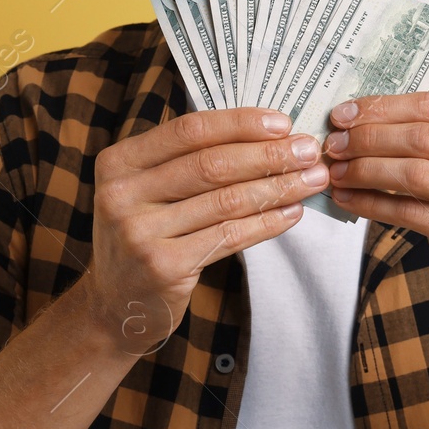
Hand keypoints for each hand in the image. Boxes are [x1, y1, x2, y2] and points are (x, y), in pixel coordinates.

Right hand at [85, 107, 328, 354]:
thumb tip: (266, 134)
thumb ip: (187, 161)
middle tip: (309, 151)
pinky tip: (292, 213)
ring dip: (278, 187)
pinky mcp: (163, 266)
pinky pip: (229, 236)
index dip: (240, 124)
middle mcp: (122, 194)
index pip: (190, 131)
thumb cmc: (145, 237)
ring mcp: (140, 232)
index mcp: (119, 162)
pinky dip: (267, 223)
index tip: (282, 122)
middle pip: (212, 164)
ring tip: (312, 180)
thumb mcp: (147, 191)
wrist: (116, 305)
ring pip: (226, 200)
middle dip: (268, 155)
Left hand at [322, 92, 428, 311]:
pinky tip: (350, 200)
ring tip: (337, 173)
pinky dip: (374, 205)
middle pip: (423, 137)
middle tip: (334, 145)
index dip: (384, 107)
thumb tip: (364, 117)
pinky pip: (412, 214)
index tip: (344, 114)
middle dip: (369, 138)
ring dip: (366, 170)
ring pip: (415, 174)